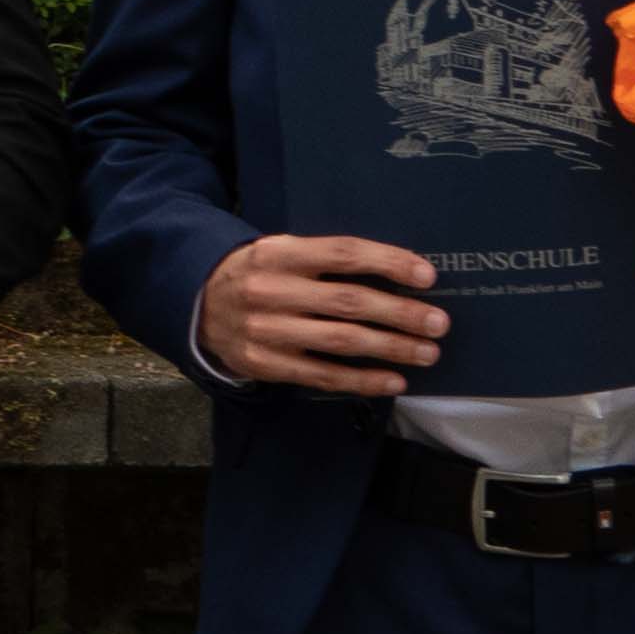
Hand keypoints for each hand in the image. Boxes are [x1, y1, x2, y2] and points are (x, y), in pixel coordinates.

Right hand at [201, 231, 447, 395]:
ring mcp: (265, 330)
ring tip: (427, 352)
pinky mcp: (263, 363)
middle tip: (438, 323)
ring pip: (340, 341)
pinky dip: (361, 380)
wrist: (195, 303)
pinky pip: (321, 375)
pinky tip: (393, 381)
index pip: (343, 254)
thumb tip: (399, 274)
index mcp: (279, 254)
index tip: (427, 276)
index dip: (389, 262)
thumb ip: (327, 260)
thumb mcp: (283, 252)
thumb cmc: (258, 275)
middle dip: (400, 313)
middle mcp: (270, 291)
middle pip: (348, 302)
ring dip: (390, 348)